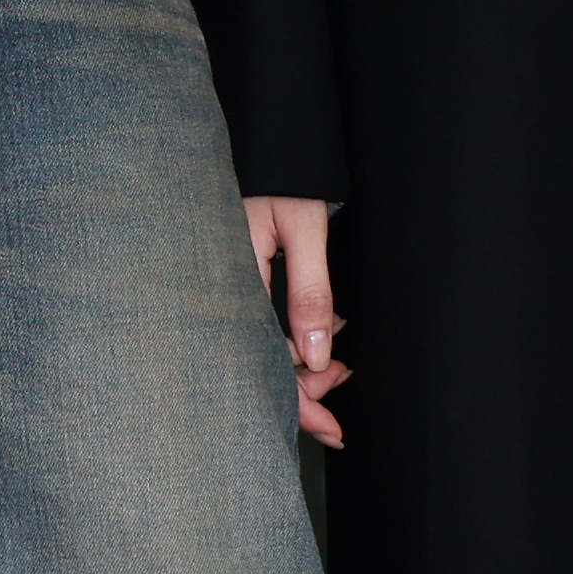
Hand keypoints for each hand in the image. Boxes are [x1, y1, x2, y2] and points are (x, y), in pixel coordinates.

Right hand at [245, 193, 347, 447]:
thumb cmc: (282, 178)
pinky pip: (265, 327)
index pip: (264, 359)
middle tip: (344, 390)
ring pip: (264, 348)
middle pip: (260, 363)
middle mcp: (228, 292)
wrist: (270, 144)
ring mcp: (234, 289)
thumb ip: (309, 291)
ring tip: (340, 366)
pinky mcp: (242, 282)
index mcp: (233, 282)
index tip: (332, 429)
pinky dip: (297, 341)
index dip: (297, 400)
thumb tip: (316, 355)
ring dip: (303, 366)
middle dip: (304, 390)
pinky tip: (321, 340)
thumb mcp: (303, 230)